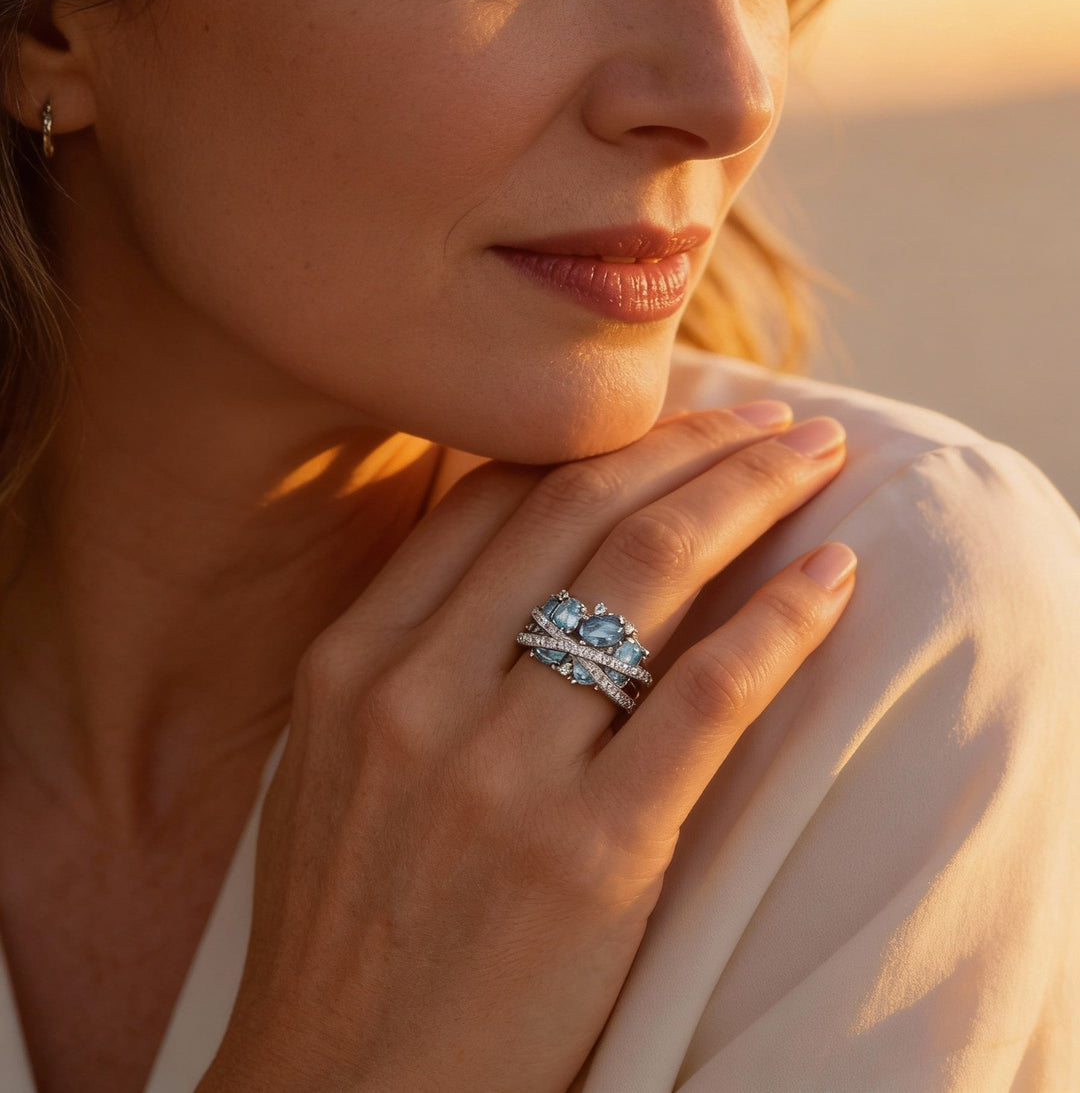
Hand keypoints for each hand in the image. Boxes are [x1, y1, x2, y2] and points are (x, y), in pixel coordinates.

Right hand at [197, 403, 853, 1092]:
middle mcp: (418, 694)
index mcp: (350, 661)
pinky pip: (706, 695)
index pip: (493, 497)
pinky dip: (782, 622)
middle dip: (692, 444)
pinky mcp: (590, 854)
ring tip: (813, 461)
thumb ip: (407, 645)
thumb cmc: (348, 929)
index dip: (598, 440)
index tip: (677, 420)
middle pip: (581, 509)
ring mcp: (500, 772)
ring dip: (750, 496)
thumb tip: (514, 540)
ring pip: (651, 573)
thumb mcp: (332, 763)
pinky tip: (832, 579)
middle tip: (770, 420)